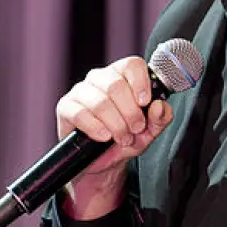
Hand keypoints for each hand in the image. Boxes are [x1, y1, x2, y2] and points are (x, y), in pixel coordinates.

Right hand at [55, 56, 173, 217]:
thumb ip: (160, 118)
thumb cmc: (127, 138)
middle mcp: (101, 78)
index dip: (141, 82)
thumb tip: (159, 106)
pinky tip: (104, 137)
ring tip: (123, 137)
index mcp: (123, 76)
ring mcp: (81, 91)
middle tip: (136, 129)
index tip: (145, 103)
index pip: (132, 65)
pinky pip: (79, 113)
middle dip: (130, 112)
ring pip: (100, 101)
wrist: (103, 161)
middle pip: (116, 85)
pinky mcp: (66, 106)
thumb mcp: (150, 131)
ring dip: (116, 124)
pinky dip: (96, 128)